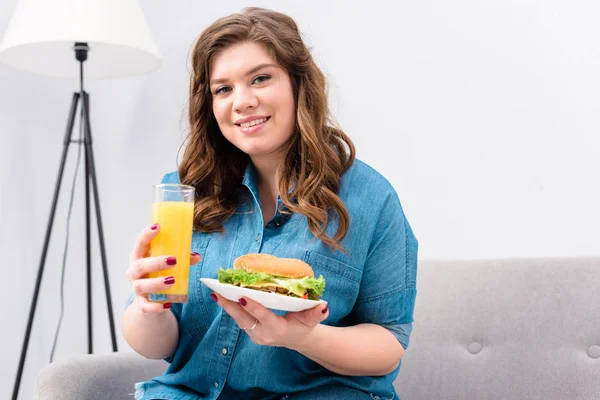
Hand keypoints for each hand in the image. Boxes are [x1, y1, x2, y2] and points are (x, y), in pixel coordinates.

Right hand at [127, 223, 200, 312]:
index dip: (147, 234)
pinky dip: (156, 307)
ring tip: (172, 280)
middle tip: (173, 260)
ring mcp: (137, 288)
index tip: (158, 226)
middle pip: (139, 266)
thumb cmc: (158, 273)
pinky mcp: (142, 304)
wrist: (151, 299)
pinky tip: (168, 304)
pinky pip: (146, 307)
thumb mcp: (168, 263)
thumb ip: (182, 258)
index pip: (140, 243)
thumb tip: (196, 256)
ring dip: (156, 283)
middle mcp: (134, 272)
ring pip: (140, 286)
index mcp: (140, 257)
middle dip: (155, 262)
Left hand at [211, 293, 328, 348]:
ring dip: (226, 305)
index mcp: (277, 329)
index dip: (252, 306)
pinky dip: (230, 307)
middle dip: (230, 305)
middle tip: (217, 292)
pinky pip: (238, 319)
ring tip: (215, 291)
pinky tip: (222, 295)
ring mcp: (255, 334)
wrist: (298, 339)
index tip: (241, 296)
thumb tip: (324, 305)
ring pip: (237, 319)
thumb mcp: (313, 320)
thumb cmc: (305, 326)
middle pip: (243, 319)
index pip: (263, 316)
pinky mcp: (250, 331)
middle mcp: (263, 334)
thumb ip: (318, 313)